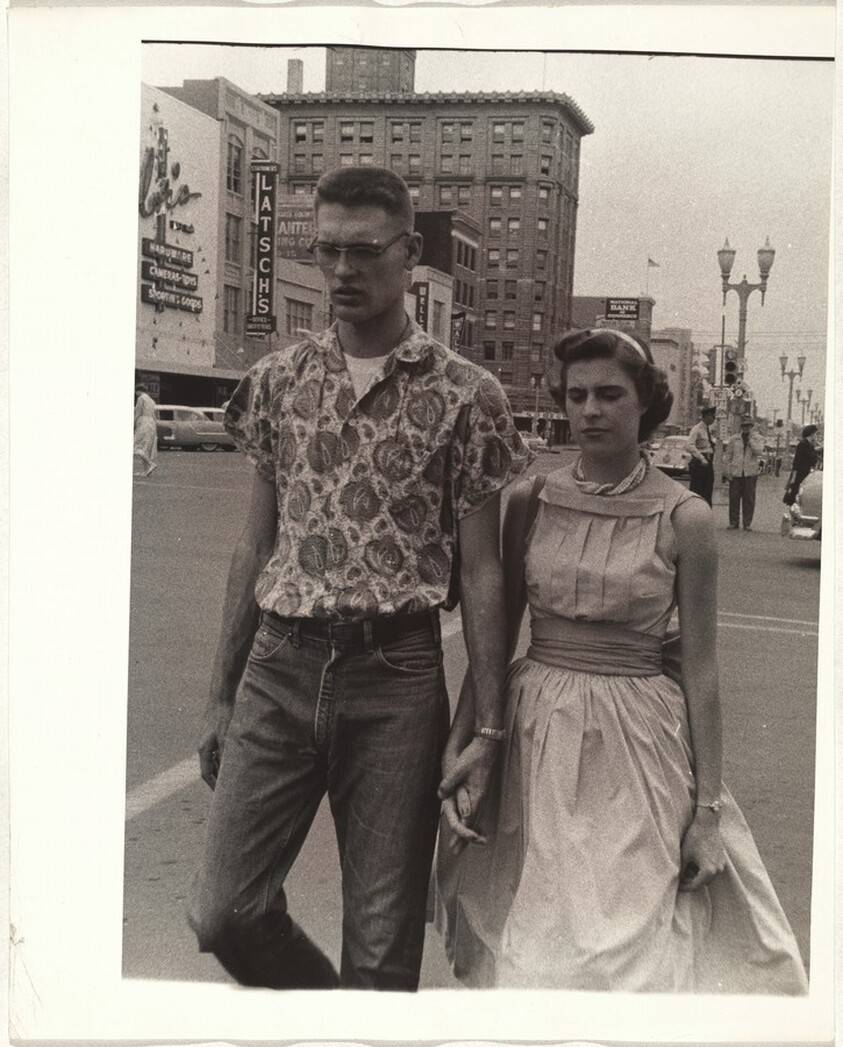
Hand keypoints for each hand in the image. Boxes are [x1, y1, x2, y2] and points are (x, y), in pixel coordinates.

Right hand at [198, 701, 233, 789]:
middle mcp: (202, 747)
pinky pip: (214, 752)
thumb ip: (226, 754)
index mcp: (203, 749)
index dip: (212, 785)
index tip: (220, 795)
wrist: (221, 699)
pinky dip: (221, 759)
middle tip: (226, 790)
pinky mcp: (211, 735)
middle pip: (207, 768)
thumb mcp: (226, 737)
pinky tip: (231, 761)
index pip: (205, 774)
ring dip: (219, 770)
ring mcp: (206, 741)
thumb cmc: (224, 716)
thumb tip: (227, 770)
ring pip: (211, 760)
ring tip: (230, 779)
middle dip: (215, 780)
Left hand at [438, 735, 499, 854]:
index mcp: (476, 796)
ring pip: (476, 817)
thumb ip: (449, 783)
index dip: (461, 835)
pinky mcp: (482, 790)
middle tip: (456, 852)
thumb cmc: (474, 757)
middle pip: (473, 823)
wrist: (488, 746)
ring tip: (465, 842)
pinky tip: (471, 821)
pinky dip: (474, 820)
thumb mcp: (459, 769)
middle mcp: (481, 798)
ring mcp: (483, 795)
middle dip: (465, 839)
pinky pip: (477, 810)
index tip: (454, 847)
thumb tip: (440, 795)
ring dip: (469, 831)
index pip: (468, 820)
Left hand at [678, 810, 726, 891]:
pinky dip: (704, 870)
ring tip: (686, 869)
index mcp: (709, 871)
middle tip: (680, 877)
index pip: (695, 886)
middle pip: (702, 883)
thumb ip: (681, 869)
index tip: (676, 887)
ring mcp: (721, 865)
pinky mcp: (722, 859)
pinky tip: (694, 863)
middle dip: (691, 882)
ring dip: (698, 876)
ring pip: (708, 877)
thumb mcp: (685, 854)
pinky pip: (712, 870)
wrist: (707, 822)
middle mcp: (718, 870)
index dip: (685, 887)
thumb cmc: (694, 837)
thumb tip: (677, 879)